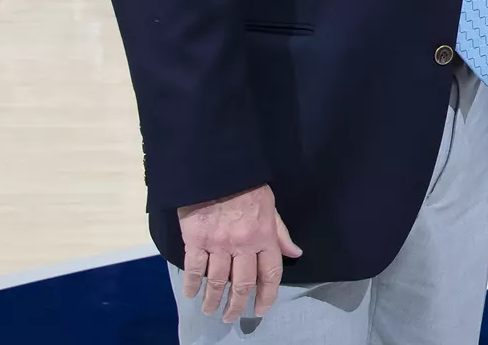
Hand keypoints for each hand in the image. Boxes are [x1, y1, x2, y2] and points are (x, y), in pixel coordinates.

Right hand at [177, 185, 302, 321]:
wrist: (216, 170)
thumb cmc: (247, 187)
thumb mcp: (270, 207)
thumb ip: (280, 233)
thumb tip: (295, 253)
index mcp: (264, 236)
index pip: (270, 273)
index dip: (267, 295)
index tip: (261, 309)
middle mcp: (243, 244)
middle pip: (242, 284)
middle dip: (237, 305)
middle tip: (231, 317)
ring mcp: (218, 244)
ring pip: (217, 282)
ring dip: (213, 300)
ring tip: (211, 310)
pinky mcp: (195, 240)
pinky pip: (194, 269)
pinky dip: (192, 285)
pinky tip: (192, 294)